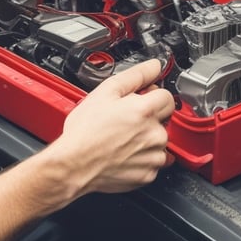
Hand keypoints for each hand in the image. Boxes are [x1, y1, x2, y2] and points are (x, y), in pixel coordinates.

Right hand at [50, 59, 175, 196]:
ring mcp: (153, 155)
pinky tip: (124, 153)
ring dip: (147, 137)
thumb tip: (154, 66)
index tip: (139, 100)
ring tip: (122, 138)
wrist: (73, 164)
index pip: (167, 96)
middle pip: (164, 118)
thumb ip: (135, 75)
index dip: (151, 95)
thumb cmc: (84, 131)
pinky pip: (154, 160)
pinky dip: (143, 157)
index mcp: (145, 110)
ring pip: (159, 140)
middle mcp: (154, 133)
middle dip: (149, 116)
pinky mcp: (149, 174)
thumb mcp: (105, 92)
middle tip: (125, 119)